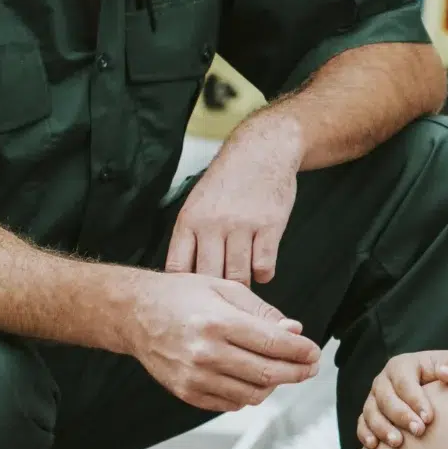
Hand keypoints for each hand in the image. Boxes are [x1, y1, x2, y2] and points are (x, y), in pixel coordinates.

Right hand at [127, 273, 320, 413]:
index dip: (301, 351)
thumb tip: (294, 331)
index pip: (273, 344)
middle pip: (267, 373)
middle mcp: (206, 353)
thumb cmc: (180, 296)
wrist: (134, 313)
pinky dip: (248, 395)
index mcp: (218, 322)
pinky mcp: (186, 392)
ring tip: (281, 372)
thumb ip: (262, 312)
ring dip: (274, 386)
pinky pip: (230, 403)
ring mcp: (195, 377)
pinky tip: (252, 379)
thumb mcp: (224, 289)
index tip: (314, 352)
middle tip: (310, 367)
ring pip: (252, 394)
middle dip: (296, 372)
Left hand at [168, 113, 301, 284]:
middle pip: (208, 276)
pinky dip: (263, 274)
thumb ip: (191, 236)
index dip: (184, 289)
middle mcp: (213, 224)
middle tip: (222, 297)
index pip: (177, 267)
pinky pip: (264, 266)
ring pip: (238, 275)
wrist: (262, 151)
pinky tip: (261, 268)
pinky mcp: (270, 226)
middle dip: (216, 292)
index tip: (193, 295)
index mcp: (189, 220)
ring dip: (242, 285)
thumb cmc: (228, 181)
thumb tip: (184, 277)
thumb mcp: (198, 202)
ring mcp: (242, 225)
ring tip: (242, 282)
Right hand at [357, 349, 447, 448]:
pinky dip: (365, 434)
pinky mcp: (368, 415)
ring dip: (382, 428)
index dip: (415, 399)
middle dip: (401, 416)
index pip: (405, 382)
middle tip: (419, 431)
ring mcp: (374, 398)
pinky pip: (361, 424)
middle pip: (386, 398)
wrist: (438, 396)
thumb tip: (446, 374)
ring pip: (371, 412)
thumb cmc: (446, 380)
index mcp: (402, 365)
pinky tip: (374, 446)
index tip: (429, 418)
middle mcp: (384, 380)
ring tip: (398, 443)